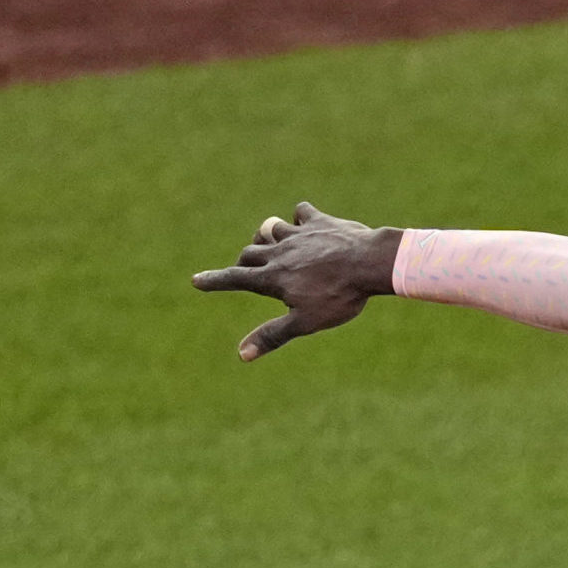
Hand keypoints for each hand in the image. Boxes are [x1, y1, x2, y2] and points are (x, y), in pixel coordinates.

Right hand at [191, 203, 399, 360]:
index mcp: (272, 277)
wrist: (370, 263)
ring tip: (270, 246)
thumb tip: (241, 354)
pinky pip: (301, 212)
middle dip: (243, 262)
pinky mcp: (320, 221)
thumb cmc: (339, 297)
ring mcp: (298, 234)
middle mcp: (279, 251)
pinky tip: (304, 223)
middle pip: (250, 253)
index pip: (234, 279)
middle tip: (244, 269)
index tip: (197, 280)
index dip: (214, 280)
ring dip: (265, 237)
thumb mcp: (306, 322)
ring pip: (270, 228)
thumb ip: (273, 335)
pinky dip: (299, 217)